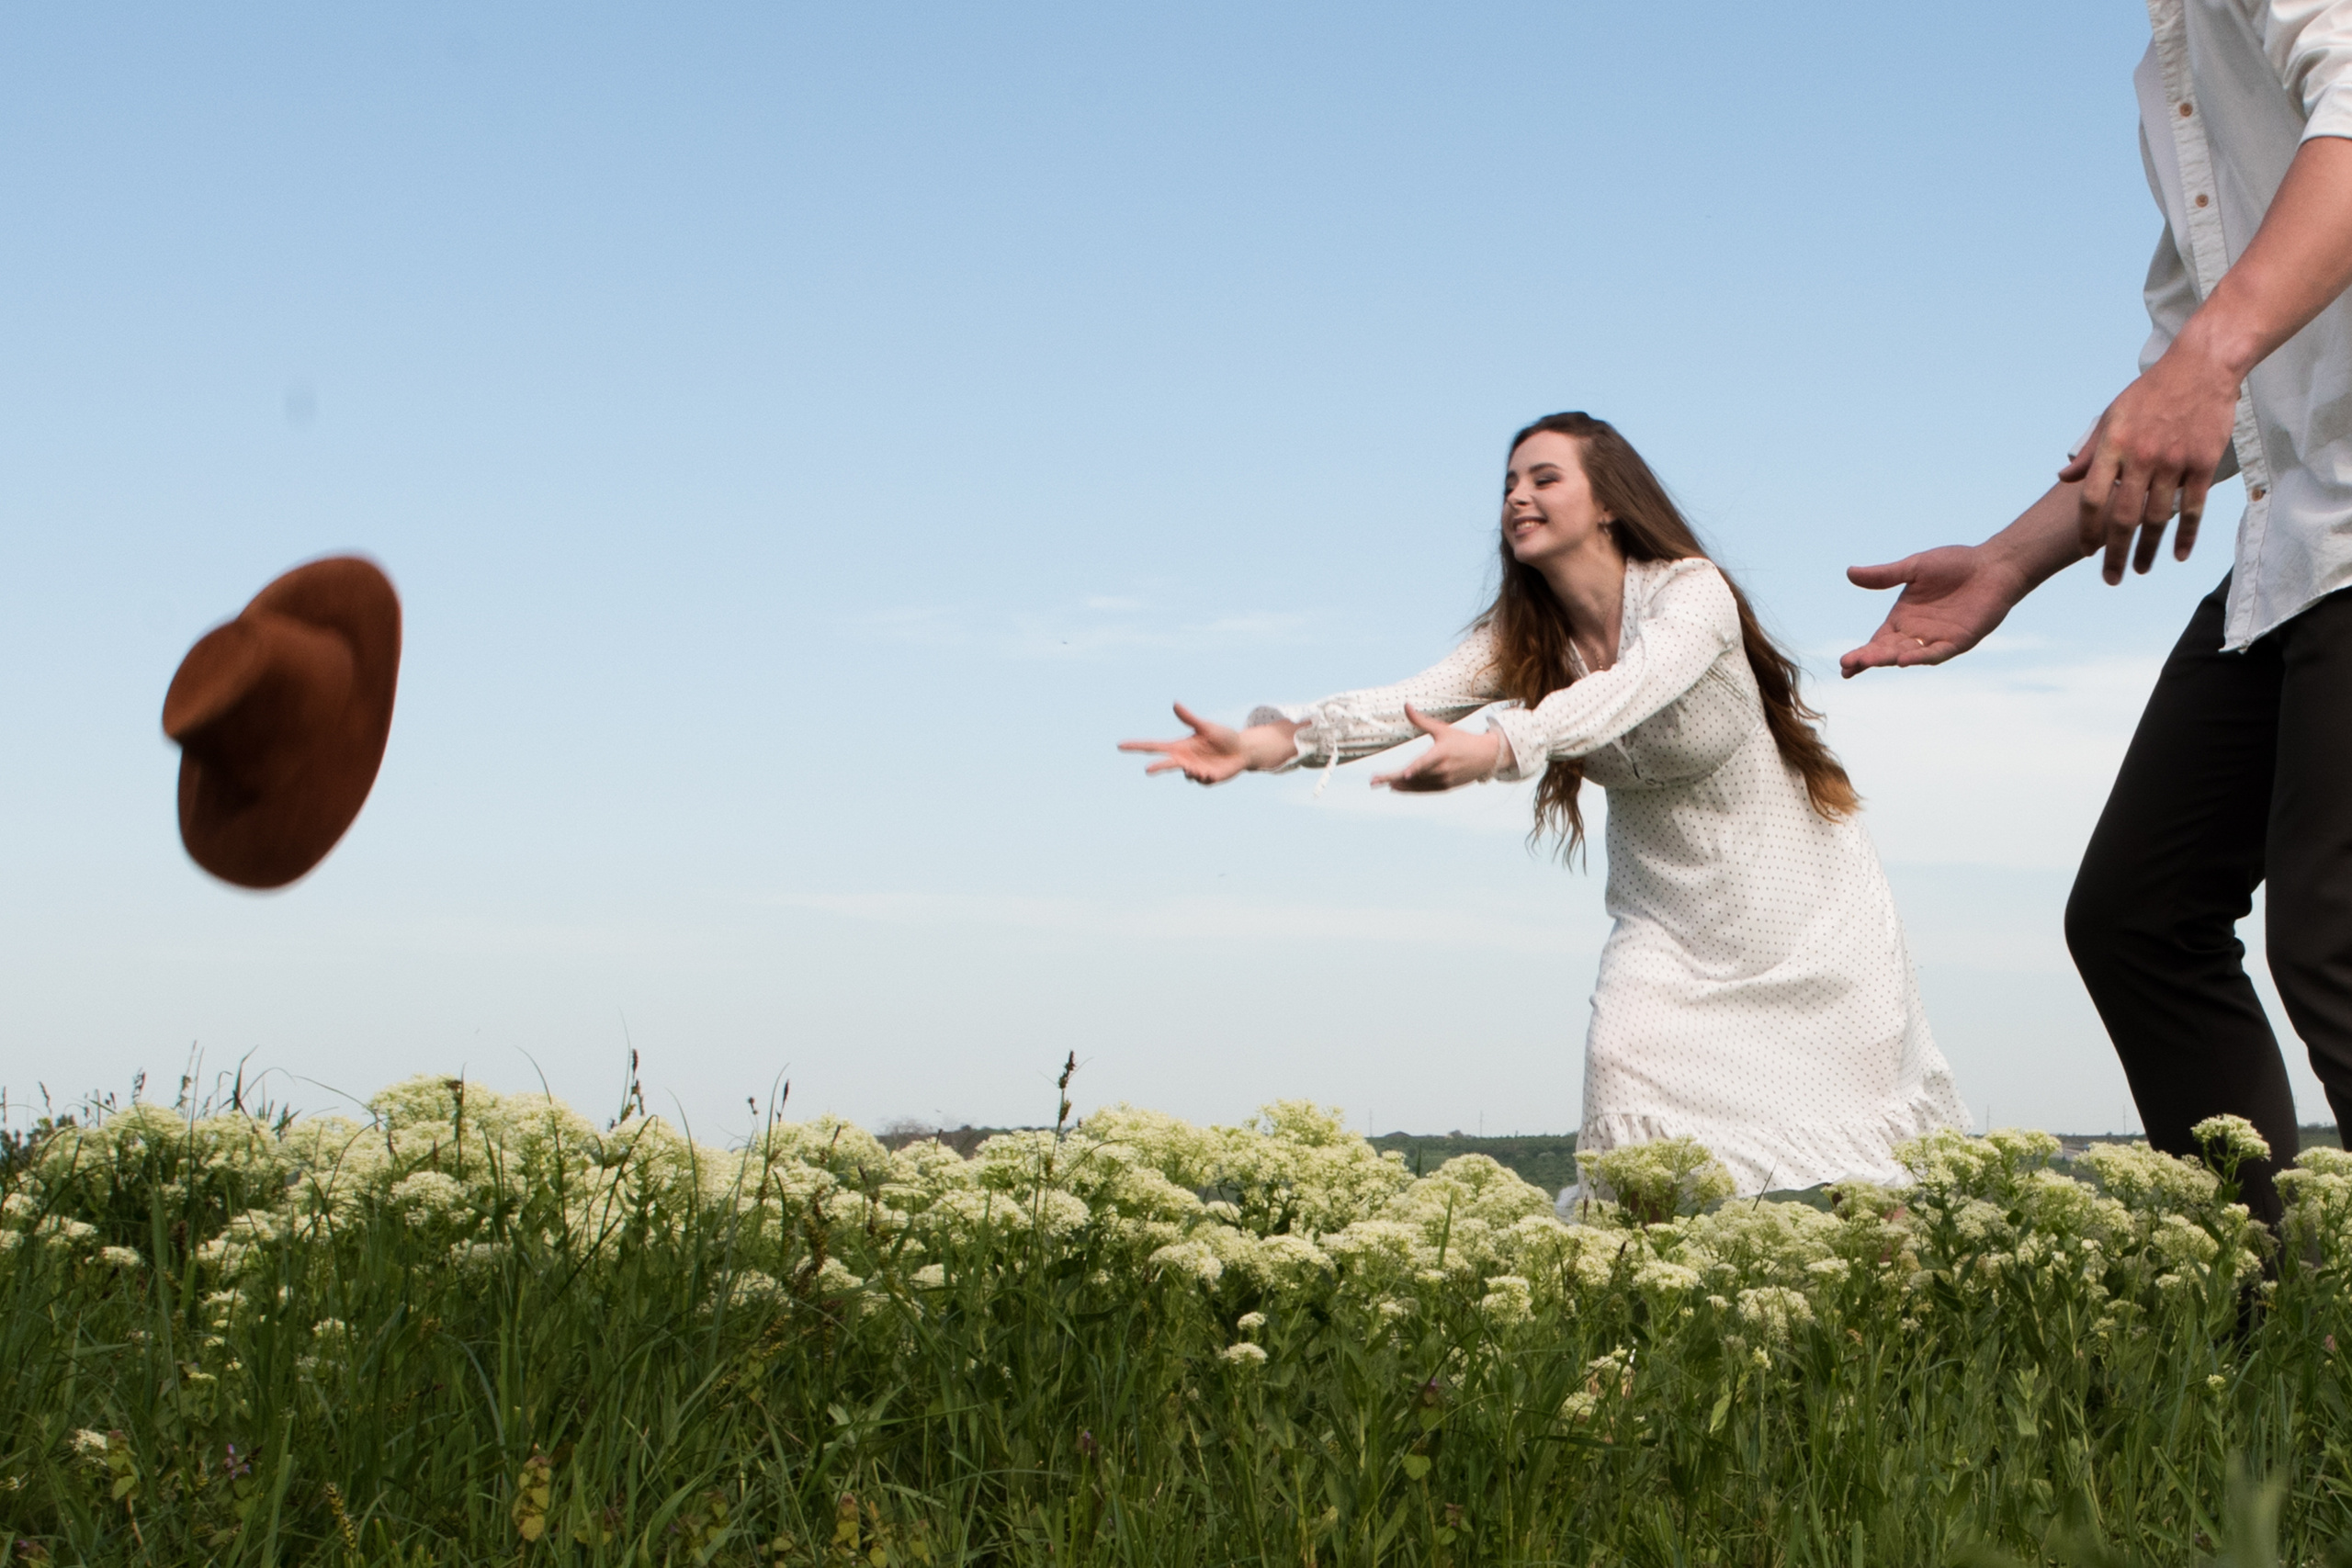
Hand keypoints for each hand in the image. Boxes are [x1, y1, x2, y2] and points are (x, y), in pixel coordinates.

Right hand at [1119, 703, 1296, 784]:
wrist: (1241, 751)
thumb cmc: (1223, 736)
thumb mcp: (1207, 727)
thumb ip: (1190, 718)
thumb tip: (1175, 703)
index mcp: (1179, 746)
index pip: (1153, 746)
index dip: (1136, 746)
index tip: (1120, 745)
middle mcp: (1183, 760)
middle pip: (1164, 764)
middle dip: (1157, 767)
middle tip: (1147, 770)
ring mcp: (1193, 771)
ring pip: (1187, 775)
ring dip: (1194, 772)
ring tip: (1204, 768)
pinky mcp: (1204, 780)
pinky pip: (1201, 781)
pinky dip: (1206, 777)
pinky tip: (1213, 772)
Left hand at [1369, 706, 1502, 791]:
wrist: (1486, 757)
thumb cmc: (1462, 739)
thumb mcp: (1442, 729)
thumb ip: (1420, 720)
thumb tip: (1405, 705)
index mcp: (1442, 753)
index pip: (1425, 762)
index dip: (1415, 769)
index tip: (1404, 774)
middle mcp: (1443, 769)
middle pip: (1414, 776)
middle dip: (1392, 778)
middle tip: (1373, 781)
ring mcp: (1445, 780)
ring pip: (1417, 785)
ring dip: (1399, 785)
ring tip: (1382, 783)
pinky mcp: (1446, 787)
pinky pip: (1425, 790)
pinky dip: (1410, 790)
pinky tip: (1396, 787)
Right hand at [1839, 545, 2028, 676]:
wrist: (1993, 565)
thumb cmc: (1955, 564)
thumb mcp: (1913, 568)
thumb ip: (1884, 575)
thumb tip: (1849, 573)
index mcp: (1902, 619)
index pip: (1876, 642)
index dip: (1860, 653)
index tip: (1843, 663)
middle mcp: (1916, 634)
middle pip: (1887, 651)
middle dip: (1869, 659)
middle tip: (1849, 665)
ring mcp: (1937, 639)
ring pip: (1908, 654)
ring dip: (1889, 659)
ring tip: (1870, 661)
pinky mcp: (1959, 641)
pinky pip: (1937, 653)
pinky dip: (1921, 657)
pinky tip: (1905, 661)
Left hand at [2058, 342, 2239, 584]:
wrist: (2201, 367)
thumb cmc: (2150, 393)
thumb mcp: (2111, 415)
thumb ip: (2089, 452)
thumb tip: (2062, 478)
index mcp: (2113, 446)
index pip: (2092, 499)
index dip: (2087, 529)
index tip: (2087, 551)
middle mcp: (2141, 457)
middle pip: (2123, 518)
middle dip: (2114, 553)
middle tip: (2110, 579)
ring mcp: (2174, 461)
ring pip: (2157, 518)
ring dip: (2148, 550)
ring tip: (2139, 570)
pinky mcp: (2203, 463)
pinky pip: (2193, 508)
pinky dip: (2186, 535)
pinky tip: (2178, 554)